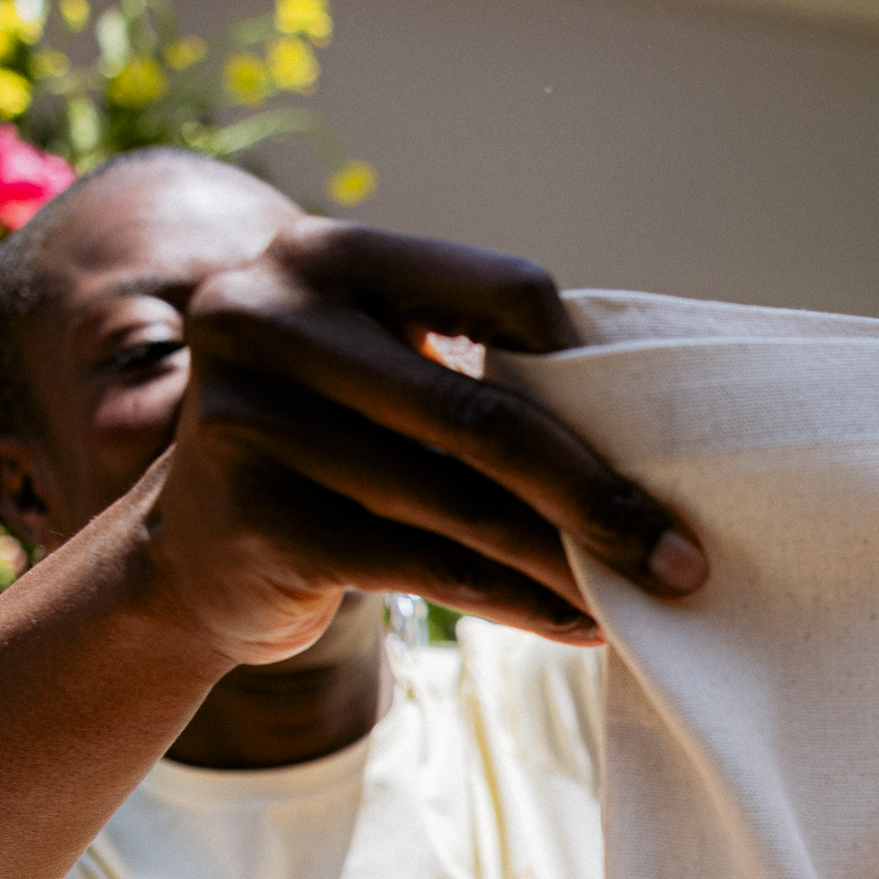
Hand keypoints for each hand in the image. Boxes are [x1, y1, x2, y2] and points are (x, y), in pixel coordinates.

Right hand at [151, 219, 703, 664]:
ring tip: (642, 596)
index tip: (664, 432)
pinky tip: (575, 622)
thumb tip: (649, 425)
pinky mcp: (255, 519)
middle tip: (682, 556)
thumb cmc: (336, 446)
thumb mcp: (386, 373)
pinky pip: (423, 568)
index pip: (504, 290)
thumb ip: (479, 366)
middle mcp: (270, 319)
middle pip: (482, 413)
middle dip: (596, 494)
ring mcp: (249, 420)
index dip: (589, 364)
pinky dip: (514, 601)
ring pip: (458, 504)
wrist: (196, 549)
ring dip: (566, 563)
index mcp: (326, 256)